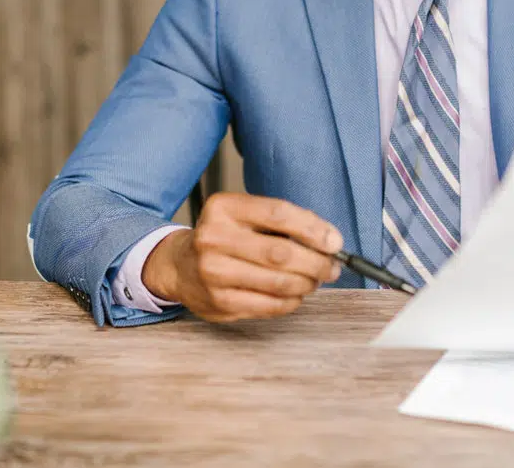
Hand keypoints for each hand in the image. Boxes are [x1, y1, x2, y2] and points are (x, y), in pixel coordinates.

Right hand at [142, 193, 342, 323]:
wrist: (179, 266)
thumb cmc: (224, 238)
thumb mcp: (244, 216)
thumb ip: (282, 223)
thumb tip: (329, 241)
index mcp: (223, 208)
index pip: (278, 213)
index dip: (313, 228)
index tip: (335, 242)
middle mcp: (214, 238)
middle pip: (281, 252)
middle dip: (317, 262)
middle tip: (332, 267)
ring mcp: (213, 273)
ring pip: (279, 282)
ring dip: (307, 284)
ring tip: (314, 280)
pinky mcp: (219, 302)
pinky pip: (270, 305)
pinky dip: (291, 301)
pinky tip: (295, 294)